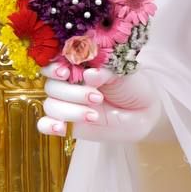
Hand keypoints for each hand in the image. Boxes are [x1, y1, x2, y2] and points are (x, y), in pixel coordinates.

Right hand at [37, 61, 165, 142]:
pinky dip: (49, 126)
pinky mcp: (68, 124)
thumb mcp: (122, 73)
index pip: (54, 64)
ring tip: (95, 115)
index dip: (54, 68)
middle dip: (73, 93)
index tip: (65, 73)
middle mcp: (69, 85)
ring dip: (70, 111)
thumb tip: (89, 75)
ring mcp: (67, 105)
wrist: (144, 111)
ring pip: (51, 105)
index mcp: (78, 66)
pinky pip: (46, 125)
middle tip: (98, 98)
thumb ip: (105, 72)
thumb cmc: (131, 86)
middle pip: (52, 87)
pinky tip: (60, 127)